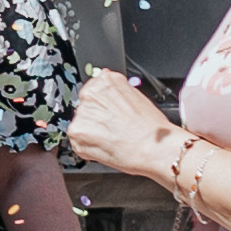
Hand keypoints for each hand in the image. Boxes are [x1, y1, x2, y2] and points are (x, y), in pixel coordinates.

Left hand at [60, 64, 177, 183]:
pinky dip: (88, 146)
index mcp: (106, 81)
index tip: (110, 113)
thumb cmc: (152, 128)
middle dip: (97, 118)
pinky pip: (78, 140)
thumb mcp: (137, 97)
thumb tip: (107, 88)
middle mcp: (90, 94)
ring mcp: (81, 113)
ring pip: (82, 123)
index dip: (103, 105)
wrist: (155, 149)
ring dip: (92, 132)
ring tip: (113, 138)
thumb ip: (116, 92)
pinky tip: (106, 146)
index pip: (94, 89)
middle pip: (86, 106)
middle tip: (114, 128)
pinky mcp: (76, 133)